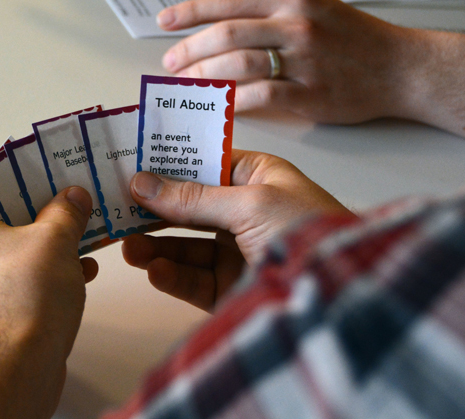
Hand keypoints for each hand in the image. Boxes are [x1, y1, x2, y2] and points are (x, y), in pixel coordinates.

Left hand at [0, 155, 97, 418]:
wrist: (8, 376)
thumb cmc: (20, 302)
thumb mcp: (55, 241)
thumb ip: (65, 210)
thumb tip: (72, 198)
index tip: (19, 168)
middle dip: (19, 205)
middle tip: (51, 203)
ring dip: (27, 242)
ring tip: (70, 244)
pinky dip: (23, 274)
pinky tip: (69, 278)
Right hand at [122, 149, 352, 311]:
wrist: (347, 297)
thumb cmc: (312, 233)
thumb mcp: (250, 203)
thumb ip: (193, 197)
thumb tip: (143, 182)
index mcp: (259, 179)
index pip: (204, 166)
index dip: (168, 166)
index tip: (131, 166)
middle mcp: (248, 212)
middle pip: (189, 207)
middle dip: (154, 209)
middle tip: (117, 209)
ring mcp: (240, 252)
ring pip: (186, 246)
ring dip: (156, 245)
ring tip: (127, 246)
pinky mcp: (235, 289)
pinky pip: (194, 279)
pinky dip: (172, 275)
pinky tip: (153, 270)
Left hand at [158, 0, 423, 124]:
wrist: (403, 67)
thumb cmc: (354, 38)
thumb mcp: (314, 8)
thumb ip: (270, 14)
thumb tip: (219, 26)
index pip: (229, 2)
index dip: (191, 12)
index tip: (164, 21)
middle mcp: (296, 25)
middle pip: (226, 35)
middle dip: (190, 50)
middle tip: (170, 64)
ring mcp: (304, 61)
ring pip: (237, 66)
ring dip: (204, 77)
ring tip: (187, 85)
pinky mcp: (311, 95)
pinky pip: (260, 98)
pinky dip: (232, 103)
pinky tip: (217, 106)